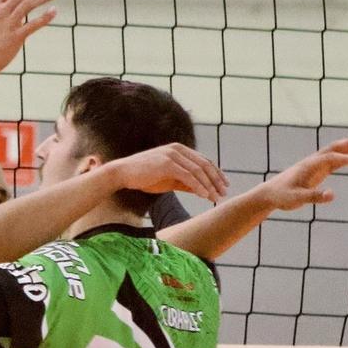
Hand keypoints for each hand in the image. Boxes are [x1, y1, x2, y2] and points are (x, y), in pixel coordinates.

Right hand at [111, 143, 228, 201]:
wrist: (123, 173)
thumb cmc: (143, 177)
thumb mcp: (168, 180)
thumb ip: (184, 182)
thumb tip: (201, 190)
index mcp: (179, 150)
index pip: (203, 161)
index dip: (216, 173)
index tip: (223, 185)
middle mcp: (178, 149)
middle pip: (205, 164)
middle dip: (216, 179)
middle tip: (224, 192)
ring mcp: (173, 155)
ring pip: (198, 171)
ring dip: (209, 185)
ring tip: (216, 197)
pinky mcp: (168, 164)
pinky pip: (188, 177)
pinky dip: (199, 187)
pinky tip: (205, 196)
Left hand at [256, 133, 347, 210]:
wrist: (269, 194)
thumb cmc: (281, 197)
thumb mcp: (296, 199)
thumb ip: (314, 197)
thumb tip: (332, 195)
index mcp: (308, 167)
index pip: (329, 159)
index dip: (343, 159)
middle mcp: (312, 162)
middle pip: (333, 149)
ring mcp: (314, 165)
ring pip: (335, 153)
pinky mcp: (315, 171)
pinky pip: (333, 162)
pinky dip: (345, 159)